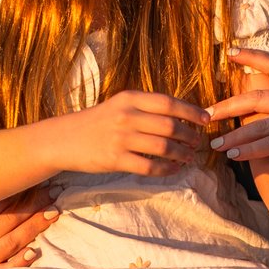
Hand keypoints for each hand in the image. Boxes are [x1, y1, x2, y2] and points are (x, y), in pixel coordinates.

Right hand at [0, 187, 59, 268]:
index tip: (36, 178)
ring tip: (54, 212)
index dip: (18, 191)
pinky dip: (20, 261)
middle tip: (54, 191)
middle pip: (8, 220)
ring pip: (12, 241)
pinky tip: (34, 251)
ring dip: (35, 226)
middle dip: (34, 204)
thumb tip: (13, 180)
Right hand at [41, 90, 209, 176]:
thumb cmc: (96, 122)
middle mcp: (126, 116)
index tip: (206, 119)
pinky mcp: (115, 159)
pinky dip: (167, 170)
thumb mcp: (119, 105)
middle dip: (190, 136)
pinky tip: (174, 170)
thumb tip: (181, 116)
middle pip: (170, 126)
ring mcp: (120, 138)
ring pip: (163, 147)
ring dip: (182, 154)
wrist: (63, 139)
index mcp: (129, 98)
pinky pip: (150, 167)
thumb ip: (145, 108)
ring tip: (190, 157)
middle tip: (198, 142)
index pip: (168, 102)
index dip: (191, 111)